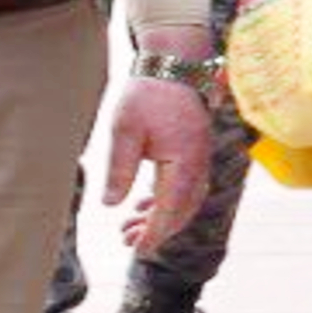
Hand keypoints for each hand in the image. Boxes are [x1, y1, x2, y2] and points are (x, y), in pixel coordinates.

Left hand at [103, 26, 217, 250]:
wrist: (175, 63)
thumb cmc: (148, 93)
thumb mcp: (124, 130)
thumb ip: (120, 169)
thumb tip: (111, 204)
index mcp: (184, 161)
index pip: (172, 208)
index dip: (155, 232)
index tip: (138, 249)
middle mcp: (199, 163)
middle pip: (183, 209)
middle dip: (157, 230)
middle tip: (127, 242)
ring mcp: (200, 157)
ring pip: (186, 199)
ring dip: (161, 216)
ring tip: (130, 227)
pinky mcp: (195, 151)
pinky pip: (186, 185)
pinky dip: (168, 200)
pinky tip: (145, 204)